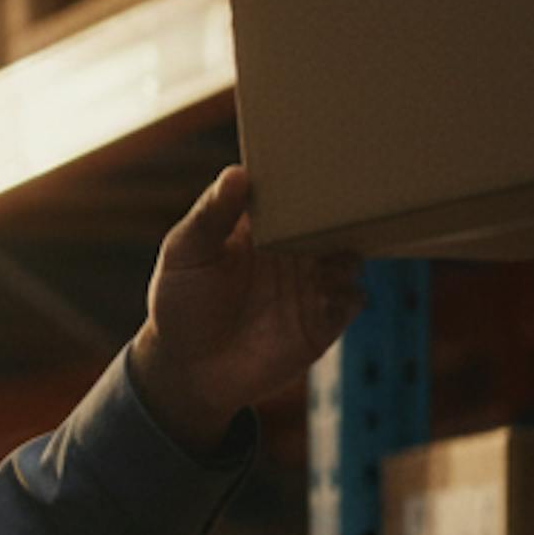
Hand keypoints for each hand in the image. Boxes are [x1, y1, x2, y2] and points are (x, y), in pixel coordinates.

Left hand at [126, 165, 364, 449]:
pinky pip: (354, 299)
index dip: (309, 179)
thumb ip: (210, 217)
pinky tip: (329, 293)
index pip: (296, 193)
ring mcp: (312, 284)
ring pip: (352, 255)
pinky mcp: (324, 319)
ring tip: (334, 251)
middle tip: (348, 200)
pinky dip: (349, 293)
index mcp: (264, 227)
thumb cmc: (179, 305)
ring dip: (348, 252)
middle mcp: (294, 251)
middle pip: (334, 221)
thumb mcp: (185, 254)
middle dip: (343, 211)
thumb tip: (236, 173)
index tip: (319, 163)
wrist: (188, 371)